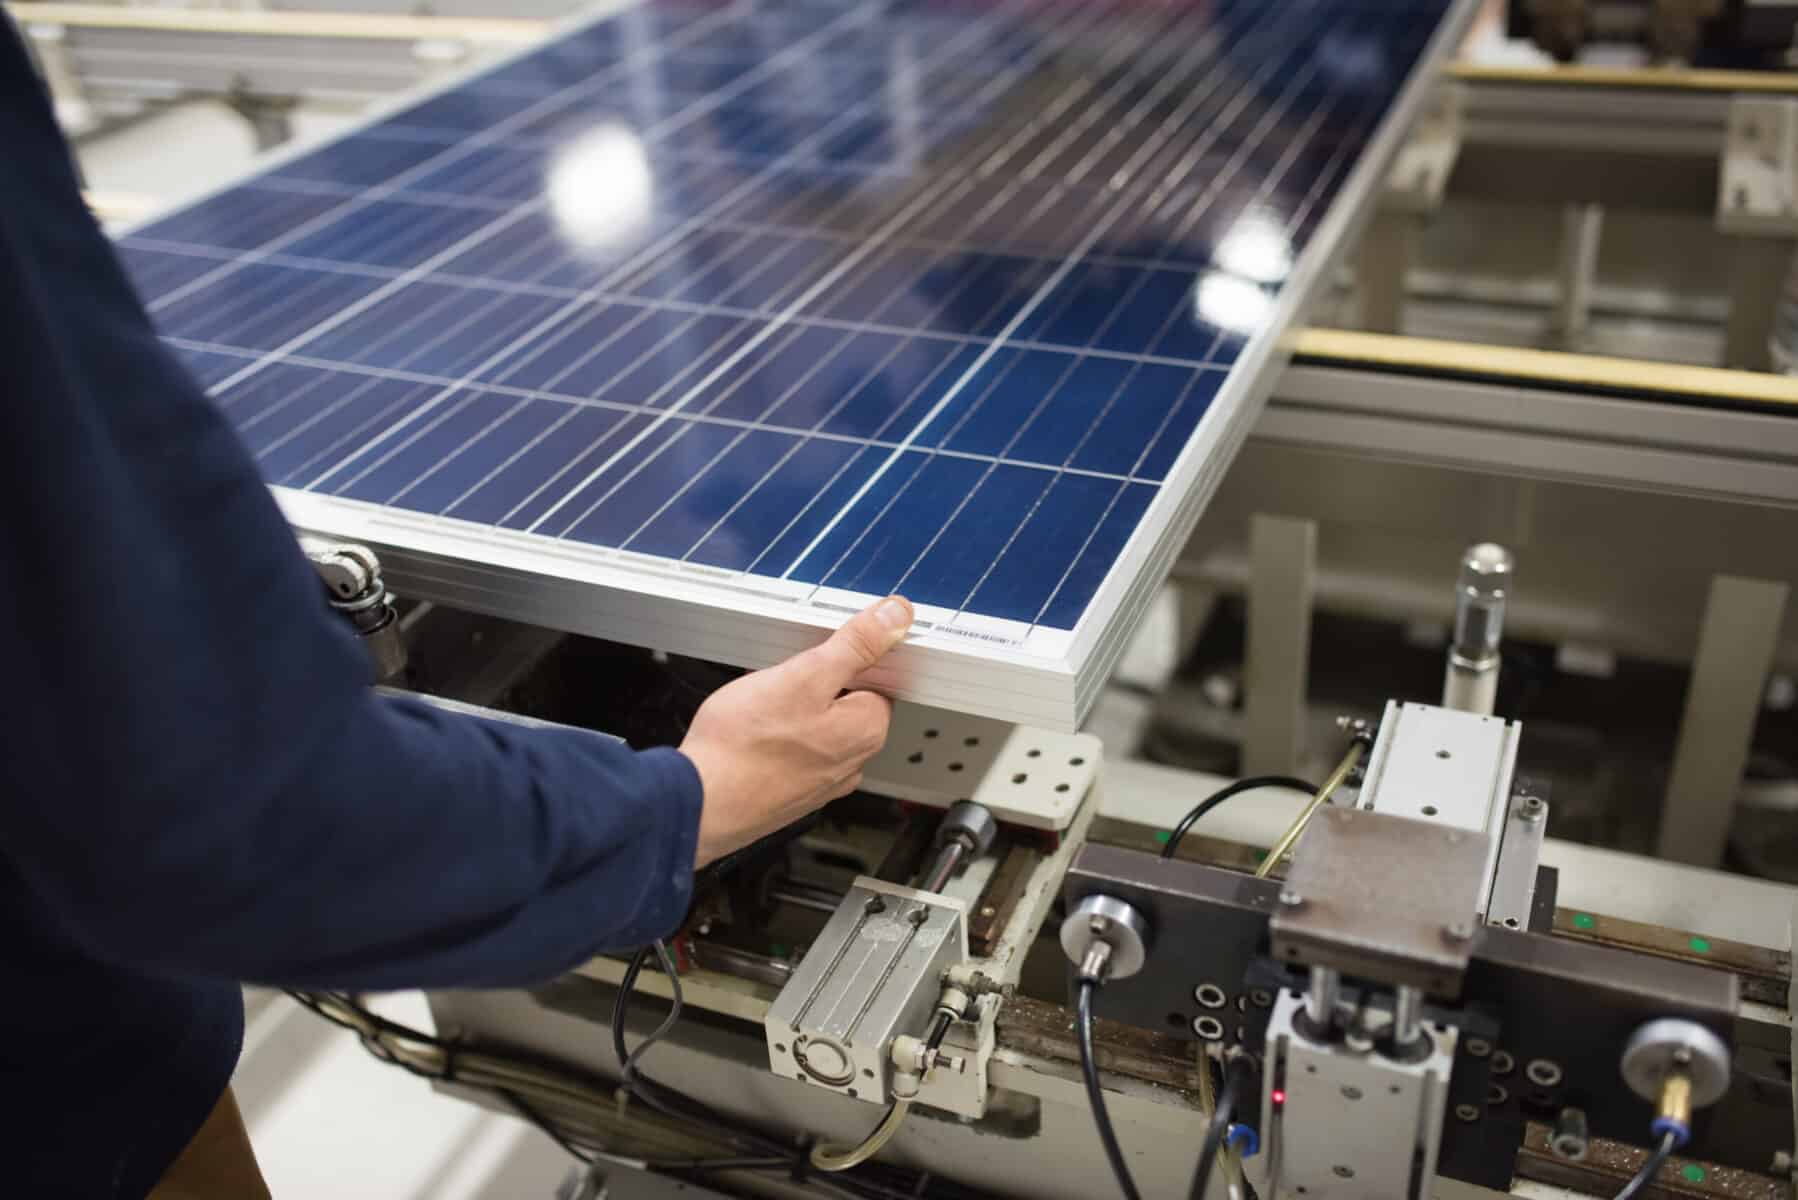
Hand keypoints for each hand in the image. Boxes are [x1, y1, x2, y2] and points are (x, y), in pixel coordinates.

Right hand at [681, 596, 912, 866]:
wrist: (697, 802)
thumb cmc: (743, 745)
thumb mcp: (804, 675)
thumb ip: (855, 645)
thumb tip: (897, 617)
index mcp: (866, 729)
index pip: (876, 677)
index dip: (844, 658)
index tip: (816, 652)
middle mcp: (851, 762)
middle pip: (845, 702)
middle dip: (815, 683)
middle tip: (779, 677)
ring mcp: (821, 782)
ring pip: (817, 726)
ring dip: (793, 709)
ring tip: (760, 704)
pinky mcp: (791, 793)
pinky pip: (794, 751)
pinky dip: (777, 736)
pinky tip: (751, 731)